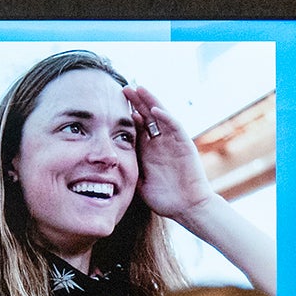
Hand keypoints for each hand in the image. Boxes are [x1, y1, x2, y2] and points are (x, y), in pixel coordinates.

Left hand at [123, 84, 211, 222]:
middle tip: (123, 88)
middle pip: (148, 116)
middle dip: (136, 102)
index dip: (126, 115)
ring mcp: (173, 141)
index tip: (111, 105)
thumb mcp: (139, 182)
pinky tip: (154, 109)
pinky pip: (175, 127)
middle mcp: (161, 142)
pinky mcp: (185, 144)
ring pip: (161, 116)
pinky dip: (165, 117)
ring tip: (139, 88)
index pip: (137, 127)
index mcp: (149, 150)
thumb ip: (128, 170)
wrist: (187, 207)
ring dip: (150, 102)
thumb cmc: (164, 198)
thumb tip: (108, 166)